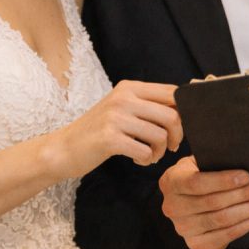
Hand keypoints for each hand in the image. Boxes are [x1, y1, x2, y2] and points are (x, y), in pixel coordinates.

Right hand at [54, 80, 182, 176]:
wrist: (63, 148)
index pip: (172, 92)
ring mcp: (115, 118)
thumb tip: (184, 109)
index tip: (178, 127)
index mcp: (130, 87)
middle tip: (170, 146)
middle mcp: (123, 98)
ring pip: (160, 136)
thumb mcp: (122, 108)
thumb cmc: (98, 130)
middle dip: (177, 135)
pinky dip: (147, 160)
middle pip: (171, 115)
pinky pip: (145, 152)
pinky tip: (138, 160)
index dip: (184, 111)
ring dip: (160, 151)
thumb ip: (148, 105)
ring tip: (150, 155)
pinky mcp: (110, 139)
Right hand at [159, 156, 248, 248]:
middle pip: (213, 203)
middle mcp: (172, 208)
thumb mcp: (200, 162)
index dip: (223, 180)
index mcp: (171, 182)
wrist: (190, 198)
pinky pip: (227, 235)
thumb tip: (248, 159)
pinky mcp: (197, 245)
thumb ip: (215, 161)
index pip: (196, 182)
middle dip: (245, 194)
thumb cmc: (201, 174)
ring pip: (222, 220)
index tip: (246, 175)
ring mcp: (183, 229)